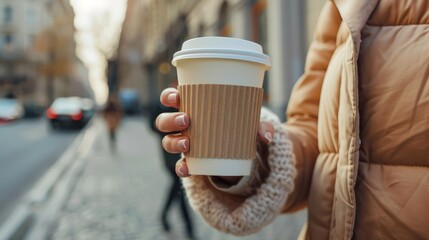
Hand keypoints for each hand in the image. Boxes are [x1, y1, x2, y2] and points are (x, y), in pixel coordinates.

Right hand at [156, 88, 274, 177]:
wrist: (238, 150)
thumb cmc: (238, 126)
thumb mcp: (250, 123)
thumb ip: (260, 126)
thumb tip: (266, 136)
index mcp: (192, 107)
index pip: (171, 98)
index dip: (168, 96)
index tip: (177, 97)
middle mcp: (182, 125)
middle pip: (164, 121)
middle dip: (170, 120)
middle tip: (186, 120)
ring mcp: (183, 143)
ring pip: (167, 141)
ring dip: (173, 142)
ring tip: (187, 144)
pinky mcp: (189, 160)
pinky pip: (179, 165)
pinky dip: (181, 167)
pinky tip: (187, 168)